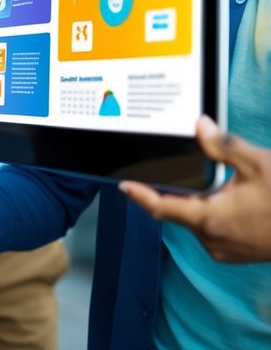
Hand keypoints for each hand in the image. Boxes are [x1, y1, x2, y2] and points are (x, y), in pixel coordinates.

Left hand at [119, 116, 270, 262]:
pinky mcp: (237, 253)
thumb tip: (200, 126)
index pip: (160, 207)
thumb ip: (224, 145)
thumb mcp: (258, 165)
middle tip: (184, 169)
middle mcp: (212, 239)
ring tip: (224, 183)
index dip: (139, 195)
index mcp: (210, 219)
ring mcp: (225, 249)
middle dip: (179, 190)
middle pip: (179, 211)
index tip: (123, 185)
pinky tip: (234, 198)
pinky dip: (215, 212)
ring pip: (198, 220)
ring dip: (201, 201)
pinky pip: (215, 229)